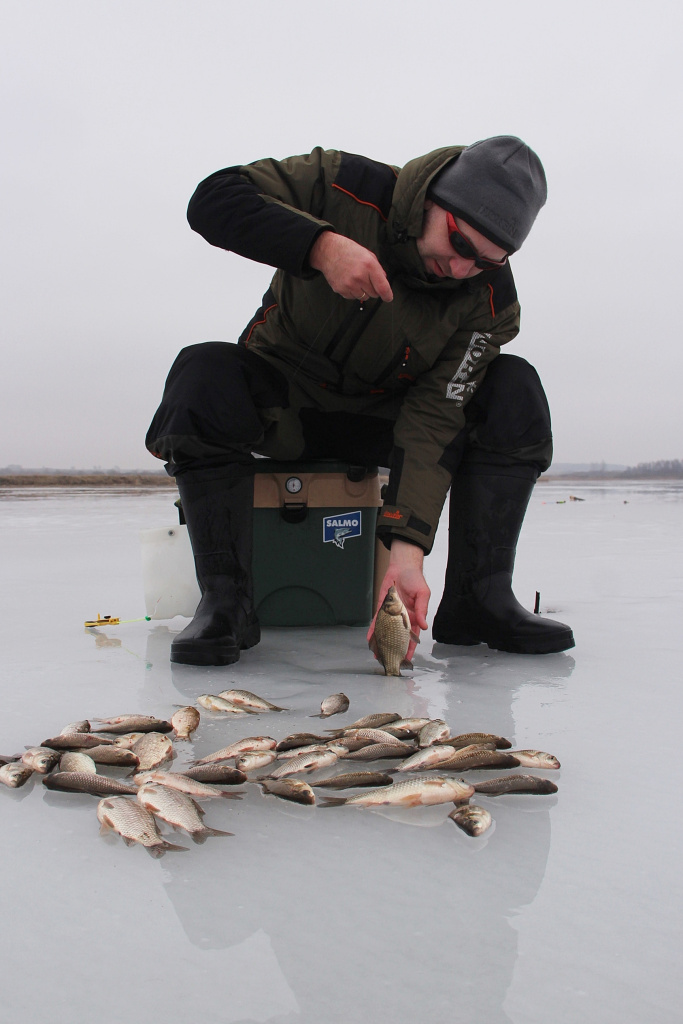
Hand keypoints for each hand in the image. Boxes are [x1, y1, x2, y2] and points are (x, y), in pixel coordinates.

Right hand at [309, 231, 392, 302]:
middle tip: (366, 279)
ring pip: (364, 297)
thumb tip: (384, 281)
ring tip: (356, 278)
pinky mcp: (341, 289)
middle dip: (373, 289)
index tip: (388, 297)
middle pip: (374, 294)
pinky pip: (353, 297)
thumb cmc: (348, 251)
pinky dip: (353, 292)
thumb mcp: (367, 255)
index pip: (382, 287)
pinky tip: (349, 281)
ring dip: (362, 291)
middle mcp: (359, 276)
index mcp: (369, 265)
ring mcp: (349, 284)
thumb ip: (378, 268)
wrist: (329, 251)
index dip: (387, 295)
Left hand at [367, 539, 429, 663]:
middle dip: (395, 650)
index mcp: (414, 617)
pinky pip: (377, 621)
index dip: (410, 648)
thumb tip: (424, 626)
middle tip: (391, 661)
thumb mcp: (423, 594)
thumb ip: (422, 610)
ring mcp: (391, 614)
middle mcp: (402, 618)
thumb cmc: (415, 579)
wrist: (402, 568)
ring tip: (378, 655)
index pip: (412, 637)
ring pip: (386, 632)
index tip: (407, 659)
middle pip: (398, 638)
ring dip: (382, 643)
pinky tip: (370, 639)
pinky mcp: (382, 609)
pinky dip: (373, 631)